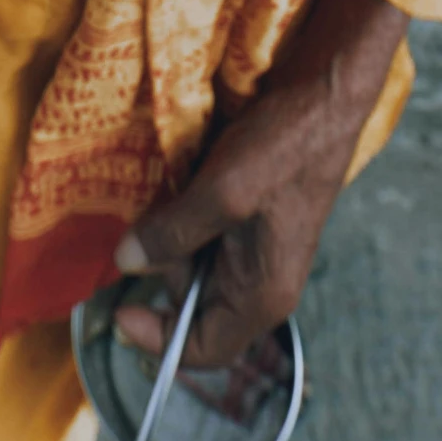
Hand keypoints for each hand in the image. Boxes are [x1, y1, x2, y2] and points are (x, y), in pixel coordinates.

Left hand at [114, 0, 407, 369]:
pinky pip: (202, 229)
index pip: (203, 347)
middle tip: (154, 217)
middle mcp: (260, 280)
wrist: (324, 92)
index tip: (117, 311)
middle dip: (164, 267)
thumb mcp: (222, 192)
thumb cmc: (285, 146)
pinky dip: (182, 211)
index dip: (157, 337)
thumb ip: (174, 233)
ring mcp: (256, 247)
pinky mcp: (248, 216)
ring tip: (172, 189)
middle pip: (192, 301)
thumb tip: (125, 262)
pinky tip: (183, 177)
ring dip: (171, 233)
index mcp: (263, 295)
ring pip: (193, 261)